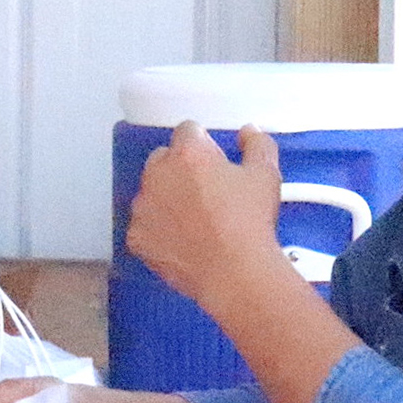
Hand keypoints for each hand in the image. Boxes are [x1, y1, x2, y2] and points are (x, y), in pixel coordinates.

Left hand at [127, 123, 287, 311]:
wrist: (234, 271)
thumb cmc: (248, 224)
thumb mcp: (266, 174)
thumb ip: (257, 144)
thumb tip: (250, 133)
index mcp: (187, 153)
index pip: (188, 131)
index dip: (204, 144)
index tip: (212, 159)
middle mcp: (158, 174)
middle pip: (164, 159)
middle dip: (181, 169)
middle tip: (207, 191)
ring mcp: (143, 207)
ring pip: (151, 192)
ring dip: (167, 199)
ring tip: (197, 219)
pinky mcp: (136, 236)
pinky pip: (144, 225)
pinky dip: (158, 230)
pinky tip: (183, 240)